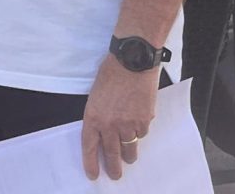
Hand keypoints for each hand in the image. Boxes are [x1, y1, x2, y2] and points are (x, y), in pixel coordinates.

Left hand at [81, 53, 157, 180]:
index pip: (89, 146)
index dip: (91, 163)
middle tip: (115, 175)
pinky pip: (142, 134)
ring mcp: (128, 125)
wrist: (133, 60)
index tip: (93, 174)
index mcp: (93, 116)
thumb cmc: (112, 71)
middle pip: (111, 154)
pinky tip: (138, 124)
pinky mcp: (144, 121)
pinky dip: (139, 132)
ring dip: (128, 154)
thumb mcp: (96, 93)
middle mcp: (110, 124)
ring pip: (129, 149)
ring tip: (128, 158)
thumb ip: (99, 113)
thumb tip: (104, 129)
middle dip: (113, 168)